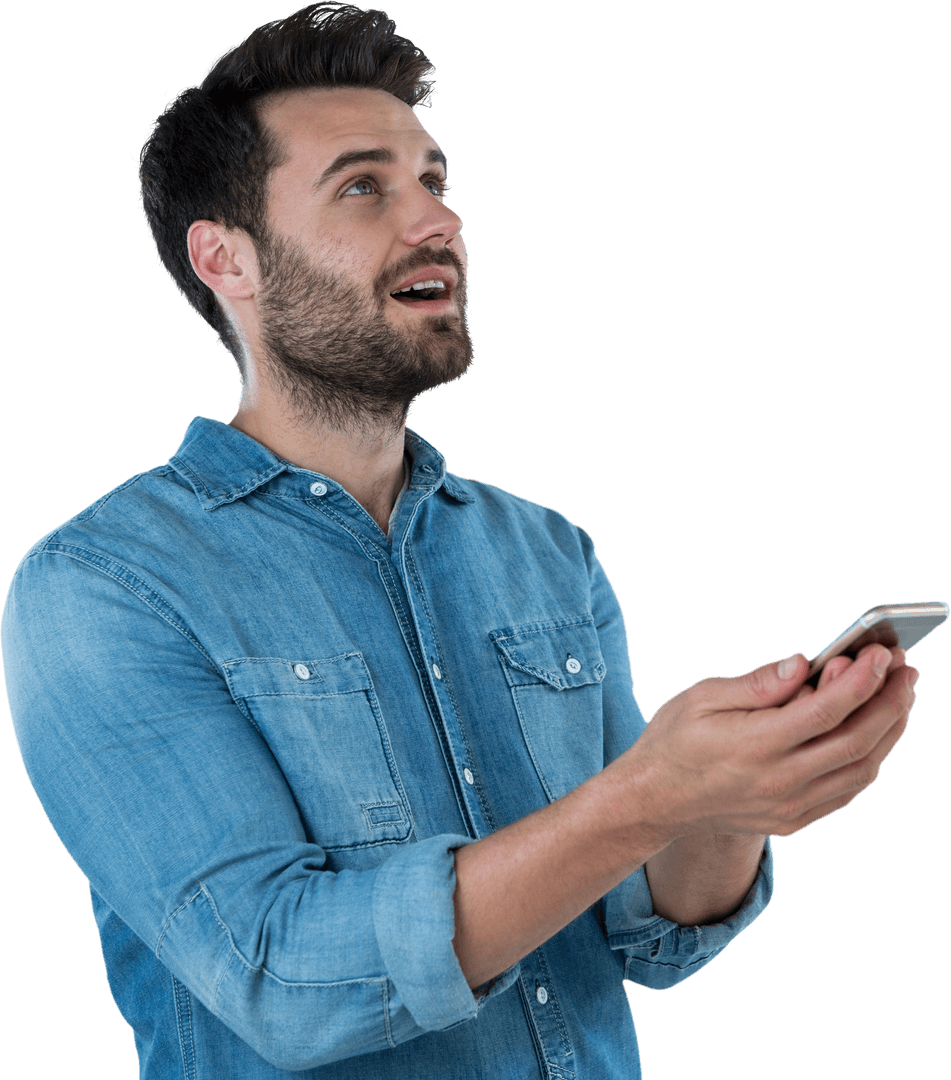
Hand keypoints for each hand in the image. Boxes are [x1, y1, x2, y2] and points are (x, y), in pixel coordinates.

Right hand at [608, 643, 918, 843]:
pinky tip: (873, 733)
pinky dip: (870, 760)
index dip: (862, 680)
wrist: (655, 801)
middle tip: (906, 670)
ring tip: (898, 697)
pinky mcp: (795, 821)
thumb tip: (803, 664)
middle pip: (857, 741)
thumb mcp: (701, 698)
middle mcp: (779, 781)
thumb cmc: (675, 740)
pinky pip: (847, 791)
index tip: (882, 654)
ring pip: (862, 770)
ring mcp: (790, 806)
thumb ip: (758, 684)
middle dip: (890, 701)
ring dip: (889, 731)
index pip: (826, 711)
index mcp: (755, 745)